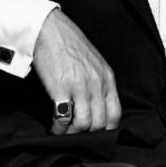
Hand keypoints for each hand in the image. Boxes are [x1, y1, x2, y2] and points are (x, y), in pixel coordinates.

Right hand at [32, 9, 120, 134]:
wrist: (49, 30)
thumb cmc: (69, 45)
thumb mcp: (94, 62)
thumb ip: (99, 82)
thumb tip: (97, 105)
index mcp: (107, 78)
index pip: (115, 113)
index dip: (107, 129)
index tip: (97, 133)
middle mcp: (97, 84)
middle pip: (100, 123)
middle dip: (89, 134)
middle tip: (78, 136)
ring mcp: (80, 87)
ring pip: (84, 124)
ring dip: (73, 133)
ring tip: (65, 132)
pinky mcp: (60, 89)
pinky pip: (63, 118)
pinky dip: (59, 128)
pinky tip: (55, 127)